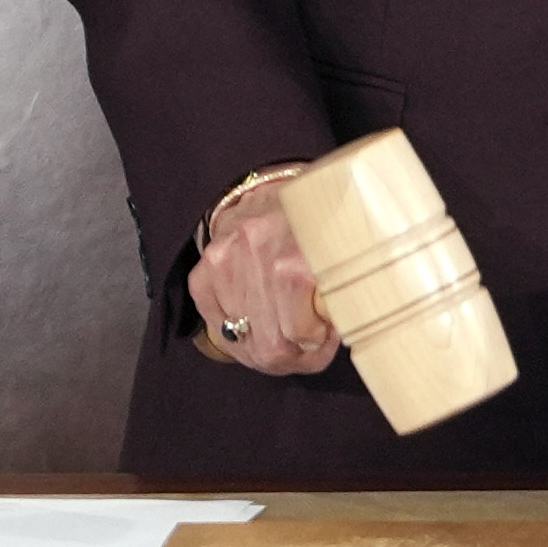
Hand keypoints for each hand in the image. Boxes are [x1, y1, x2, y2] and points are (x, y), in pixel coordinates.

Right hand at [187, 175, 339, 376]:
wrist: (268, 188)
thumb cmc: (311, 221)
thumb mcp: (342, 247)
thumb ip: (343, 289)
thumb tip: (341, 333)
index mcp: (299, 257)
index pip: (303, 334)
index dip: (319, 348)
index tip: (328, 339)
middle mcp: (259, 259)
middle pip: (271, 347)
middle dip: (293, 358)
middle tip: (308, 349)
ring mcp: (226, 266)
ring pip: (243, 344)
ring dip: (266, 350)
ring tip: (285, 338)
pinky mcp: (203, 274)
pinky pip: (218, 329)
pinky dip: (238, 335)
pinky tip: (257, 325)